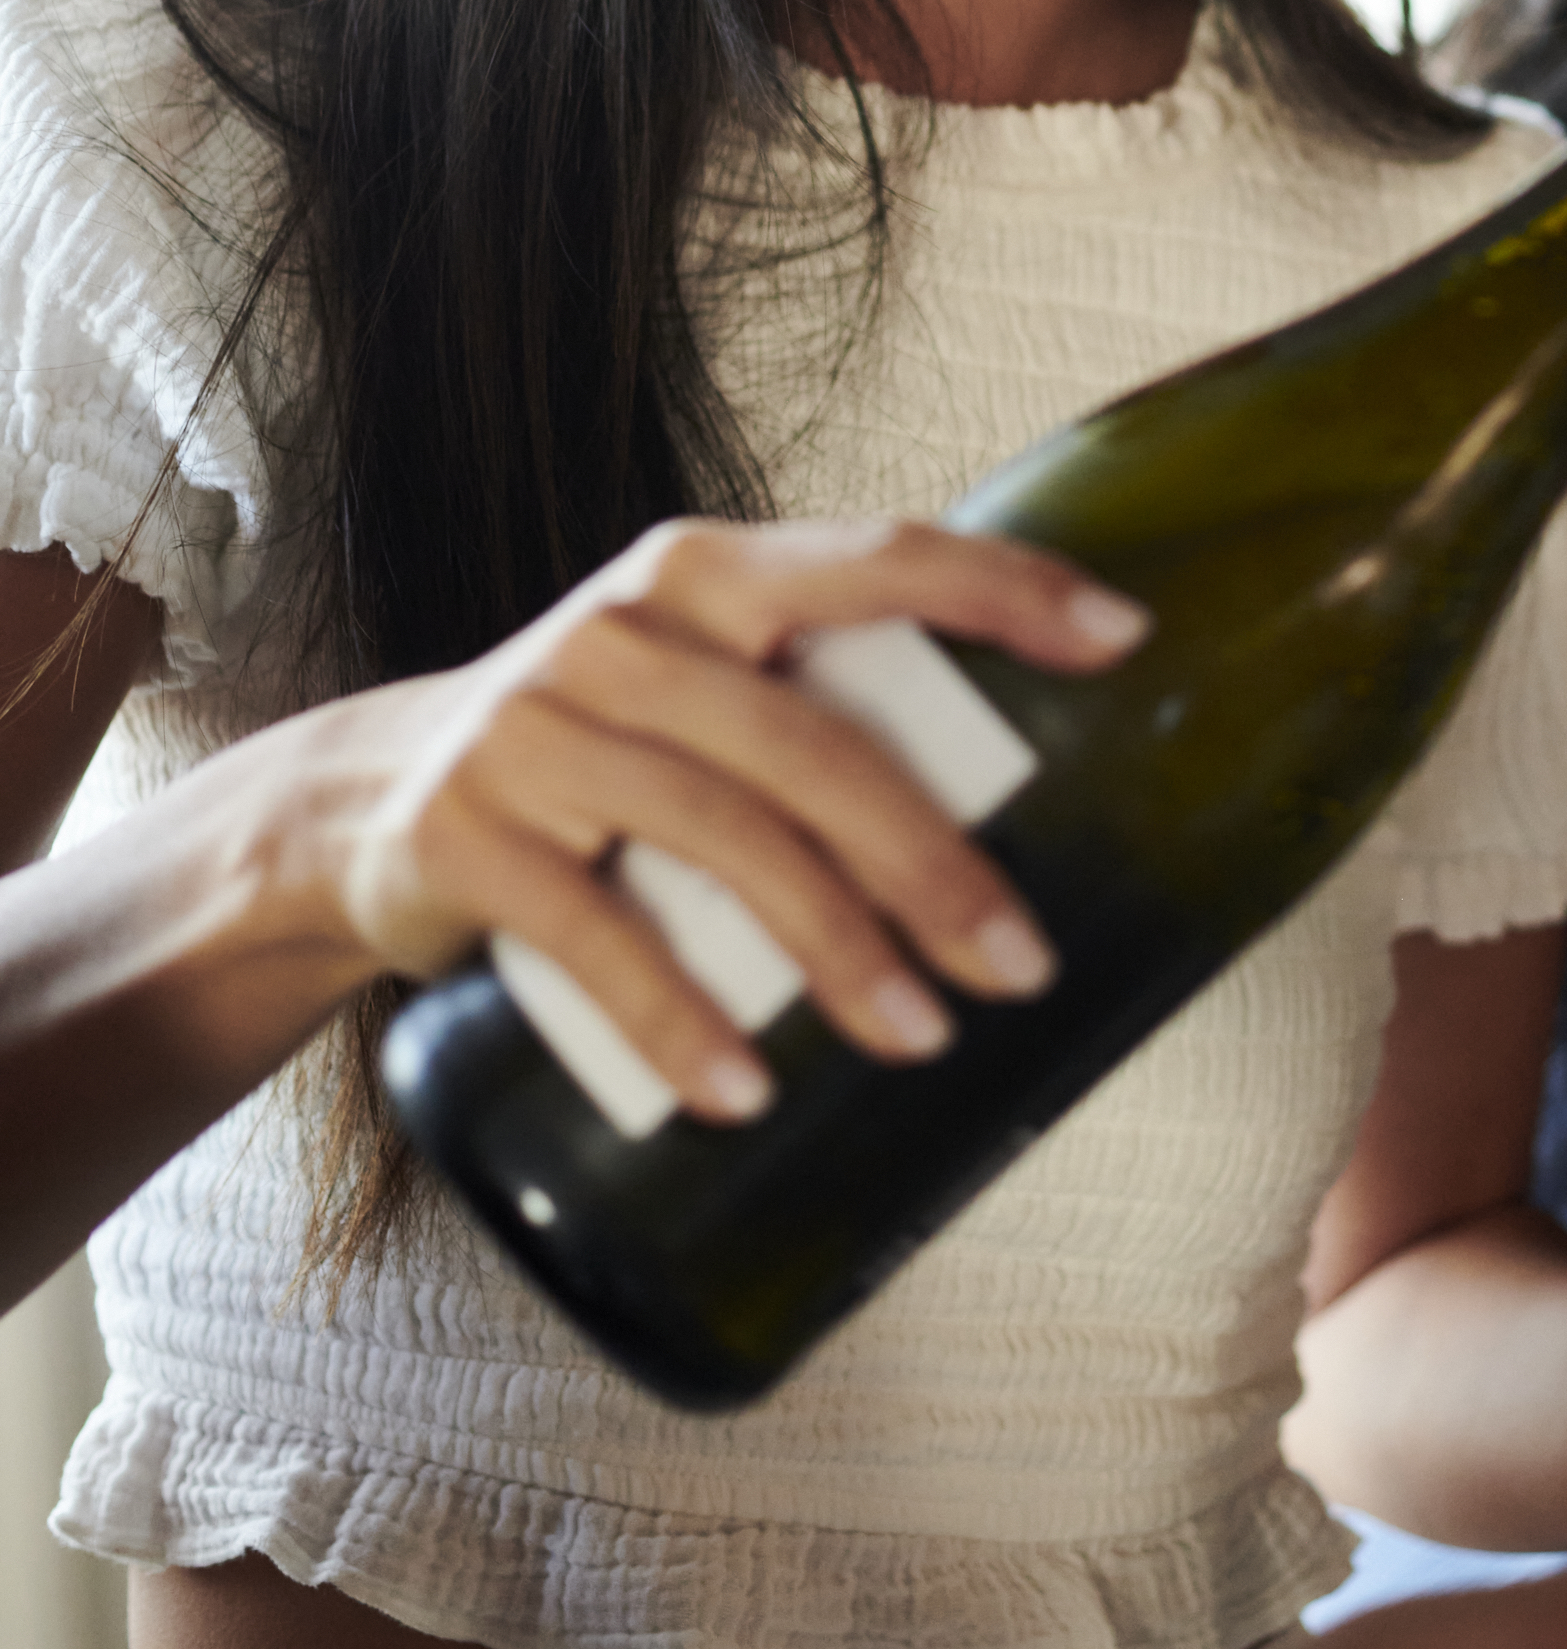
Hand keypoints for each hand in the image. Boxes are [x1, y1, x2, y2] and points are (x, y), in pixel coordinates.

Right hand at [305, 517, 1145, 1118]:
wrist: (361, 803)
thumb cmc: (593, 746)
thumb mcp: (692, 684)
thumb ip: (820, 696)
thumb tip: (1030, 785)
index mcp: (706, 575)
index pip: (878, 556)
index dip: (1005, 589)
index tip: (1123, 641)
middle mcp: (623, 632)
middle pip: (811, 743)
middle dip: (931, 860)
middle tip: (1022, 962)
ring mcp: (536, 730)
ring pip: (721, 838)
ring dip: (833, 949)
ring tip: (918, 1037)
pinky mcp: (467, 836)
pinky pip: (594, 937)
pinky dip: (679, 1022)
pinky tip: (746, 1092)